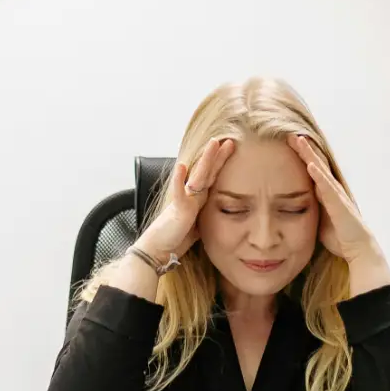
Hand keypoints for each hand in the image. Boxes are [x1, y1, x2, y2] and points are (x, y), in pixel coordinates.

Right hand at [134, 136, 236, 265]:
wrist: (158, 250)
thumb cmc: (175, 238)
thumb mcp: (197, 225)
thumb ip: (205, 215)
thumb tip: (220, 214)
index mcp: (198, 199)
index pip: (212, 177)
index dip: (221, 163)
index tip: (231, 149)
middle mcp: (192, 196)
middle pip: (207, 172)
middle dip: (218, 156)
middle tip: (228, 140)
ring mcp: (184, 200)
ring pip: (197, 176)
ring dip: (206, 159)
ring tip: (213, 143)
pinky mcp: (178, 208)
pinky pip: (179, 192)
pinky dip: (179, 179)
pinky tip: (182, 167)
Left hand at [291, 135, 380, 265]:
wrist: (358, 250)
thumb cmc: (340, 237)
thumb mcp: (320, 220)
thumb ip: (311, 209)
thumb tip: (295, 207)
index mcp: (327, 193)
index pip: (314, 170)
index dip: (303, 156)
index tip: (291, 143)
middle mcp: (333, 190)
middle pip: (317, 164)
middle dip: (305, 149)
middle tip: (292, 135)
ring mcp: (337, 195)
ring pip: (322, 170)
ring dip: (311, 155)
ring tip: (300, 141)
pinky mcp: (340, 205)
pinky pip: (327, 187)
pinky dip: (319, 175)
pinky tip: (311, 165)